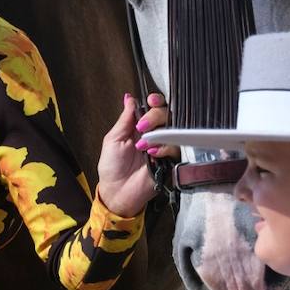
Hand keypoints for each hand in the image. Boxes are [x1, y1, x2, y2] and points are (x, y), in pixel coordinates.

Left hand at [95, 92, 172, 217]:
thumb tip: (129, 97)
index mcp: (141, 126)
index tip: (151, 100)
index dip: (156, 101)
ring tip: (142, 145)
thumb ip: (125, 119)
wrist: (117, 191)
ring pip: (174, 129)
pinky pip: (176, 148)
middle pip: (167, 114)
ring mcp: (164, 146)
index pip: (154, 107)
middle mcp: (155, 133)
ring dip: (158, 134)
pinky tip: (152, 154)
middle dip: (155, 116)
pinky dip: (164, 148)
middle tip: (142, 127)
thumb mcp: (113, 139)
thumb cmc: (112, 166)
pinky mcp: (171, 160)